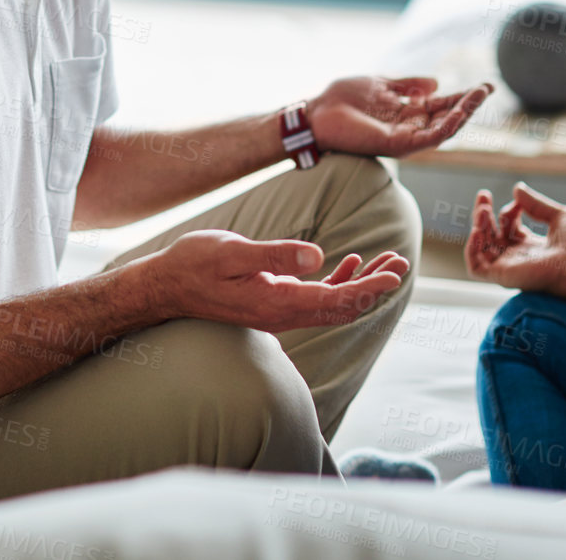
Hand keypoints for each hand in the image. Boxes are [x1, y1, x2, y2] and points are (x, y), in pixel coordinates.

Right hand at [146, 229, 408, 332]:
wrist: (164, 286)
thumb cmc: (194, 264)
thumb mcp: (232, 251)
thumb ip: (275, 254)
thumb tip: (318, 256)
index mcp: (276, 302)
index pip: (336, 301)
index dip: (370, 288)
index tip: (397, 274)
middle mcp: (282, 314)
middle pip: (342, 307)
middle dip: (374, 286)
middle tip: (401, 262)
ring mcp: (278, 311)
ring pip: (332, 304)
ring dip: (361, 284)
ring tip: (386, 260)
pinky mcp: (272, 303)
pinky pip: (315, 299)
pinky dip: (337, 283)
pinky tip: (347, 263)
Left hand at [307, 76, 492, 158]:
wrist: (316, 112)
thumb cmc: (342, 98)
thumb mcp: (381, 84)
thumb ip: (408, 85)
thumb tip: (436, 82)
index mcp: (407, 111)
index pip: (442, 104)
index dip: (463, 95)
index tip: (484, 84)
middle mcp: (410, 126)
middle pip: (448, 117)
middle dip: (470, 104)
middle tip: (488, 88)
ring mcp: (405, 137)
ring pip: (444, 130)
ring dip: (463, 114)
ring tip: (478, 96)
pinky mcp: (397, 145)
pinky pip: (429, 140)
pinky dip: (446, 128)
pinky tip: (459, 114)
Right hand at [463, 182, 565, 295]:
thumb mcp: (559, 215)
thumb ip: (536, 204)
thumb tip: (517, 189)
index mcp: (531, 246)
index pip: (508, 228)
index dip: (507, 211)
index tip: (518, 202)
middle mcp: (518, 258)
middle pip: (490, 236)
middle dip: (483, 214)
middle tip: (483, 195)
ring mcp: (509, 268)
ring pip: (481, 248)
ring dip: (478, 226)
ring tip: (483, 210)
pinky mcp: (503, 277)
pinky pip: (476, 267)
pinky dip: (472, 249)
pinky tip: (478, 231)